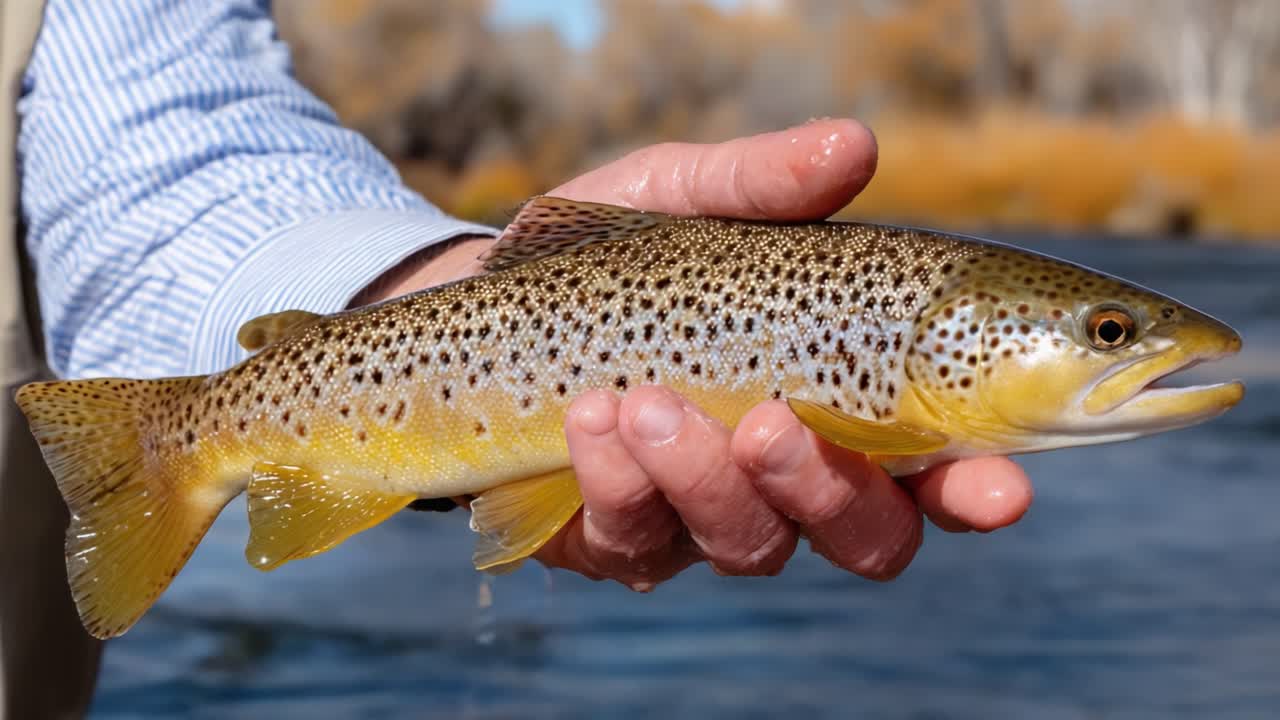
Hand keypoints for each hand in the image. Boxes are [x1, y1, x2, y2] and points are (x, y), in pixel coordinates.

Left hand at [364, 119, 1033, 587]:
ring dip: (706, 479)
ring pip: (751, 546)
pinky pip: (638, 544)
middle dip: (829, 492)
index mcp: (838, 398)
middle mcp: (788, 474)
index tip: (999, 488)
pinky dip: (619, 484)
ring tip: (646, 400)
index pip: (936, 465)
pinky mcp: (619, 539)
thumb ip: (764, 183)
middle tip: (773, 421)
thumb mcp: (683, 198)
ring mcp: (704, 515)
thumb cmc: (610, 251)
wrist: (481, 297)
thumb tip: (855, 145)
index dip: (978, 487)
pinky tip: (587, 419)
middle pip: (862, 536)